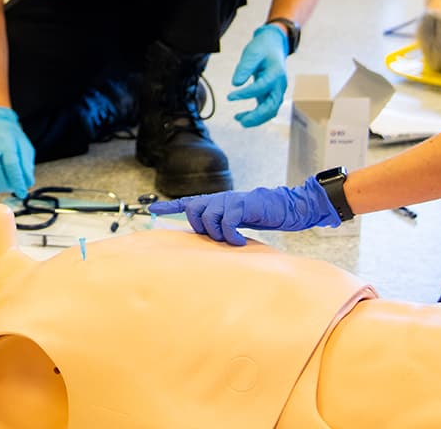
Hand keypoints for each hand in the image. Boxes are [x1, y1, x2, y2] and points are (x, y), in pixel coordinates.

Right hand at [0, 107, 34, 196]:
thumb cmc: (12, 139)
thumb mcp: (25, 147)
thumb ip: (26, 166)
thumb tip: (26, 184)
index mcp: (5, 141)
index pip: (11, 163)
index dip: (17, 181)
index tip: (22, 192)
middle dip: (4, 185)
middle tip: (11, 188)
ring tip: (2, 186)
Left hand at [149, 182, 338, 245]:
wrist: (287, 207)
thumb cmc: (261, 216)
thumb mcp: (237, 221)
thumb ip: (221, 225)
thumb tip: (207, 239)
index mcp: (217, 202)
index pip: (188, 202)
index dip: (170, 206)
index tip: (153, 210)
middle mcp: (220, 198)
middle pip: (193, 210)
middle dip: (200, 227)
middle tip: (219, 238)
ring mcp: (231, 200)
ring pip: (207, 215)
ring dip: (216, 233)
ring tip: (232, 241)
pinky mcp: (244, 205)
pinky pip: (227, 221)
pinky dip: (231, 235)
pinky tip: (240, 242)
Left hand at [226, 24, 289, 127]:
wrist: (274, 46)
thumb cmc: (262, 49)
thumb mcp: (252, 53)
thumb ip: (245, 67)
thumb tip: (235, 83)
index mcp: (276, 73)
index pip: (261, 87)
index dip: (245, 93)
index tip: (229, 96)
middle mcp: (279, 85)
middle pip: (272, 106)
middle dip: (257, 116)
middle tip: (240, 120)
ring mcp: (277, 91)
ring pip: (271, 111)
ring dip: (256, 119)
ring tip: (239, 120)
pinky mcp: (271, 95)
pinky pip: (266, 110)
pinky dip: (256, 116)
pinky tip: (241, 116)